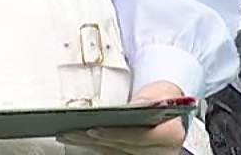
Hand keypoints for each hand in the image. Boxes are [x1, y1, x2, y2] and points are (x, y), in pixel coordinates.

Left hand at [59, 82, 188, 154]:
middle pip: (122, 148)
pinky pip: (113, 154)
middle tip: (71, 132)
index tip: (93, 129)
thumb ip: (148, 99)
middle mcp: (163, 152)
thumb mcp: (162, 91)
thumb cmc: (166, 97)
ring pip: (114, 153)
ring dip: (89, 145)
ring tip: (69, 135)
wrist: (171, 108)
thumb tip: (134, 106)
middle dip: (95, 140)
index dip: (115, 134)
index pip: (139, 138)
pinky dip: (95, 147)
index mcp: (172, 135)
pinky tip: (80, 140)